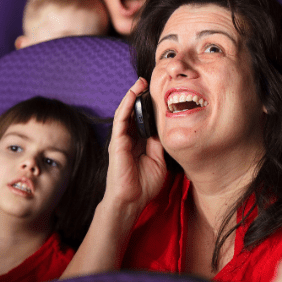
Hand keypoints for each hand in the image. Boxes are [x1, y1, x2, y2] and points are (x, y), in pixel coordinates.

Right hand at [105, 77, 166, 218]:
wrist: (132, 200)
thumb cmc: (144, 184)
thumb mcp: (159, 159)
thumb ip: (159, 143)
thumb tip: (164, 127)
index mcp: (140, 142)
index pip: (145, 119)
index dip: (150, 106)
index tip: (160, 92)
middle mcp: (130, 138)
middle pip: (134, 112)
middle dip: (141, 96)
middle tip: (150, 81)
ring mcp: (122, 139)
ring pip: (125, 112)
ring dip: (131, 96)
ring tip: (140, 82)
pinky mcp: (117, 141)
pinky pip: (120, 119)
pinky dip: (125, 105)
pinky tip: (132, 94)